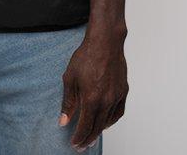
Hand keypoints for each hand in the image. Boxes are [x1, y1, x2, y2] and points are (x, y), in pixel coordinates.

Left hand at [58, 27, 128, 150]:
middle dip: (88, 139)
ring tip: (92, 136)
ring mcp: (117, 96)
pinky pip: (118, 112)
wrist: (105, 42)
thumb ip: (68, 103)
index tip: (74, 144)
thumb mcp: (70, 79)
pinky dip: (111, 120)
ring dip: (99, 131)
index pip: (85, 126)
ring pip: (108, 121)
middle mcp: (106, 100)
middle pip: (97, 127)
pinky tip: (105, 122)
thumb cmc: (86, 57)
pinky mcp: (123, 91)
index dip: (79, 138)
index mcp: (91, 98)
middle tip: (81, 146)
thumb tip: (63, 121)